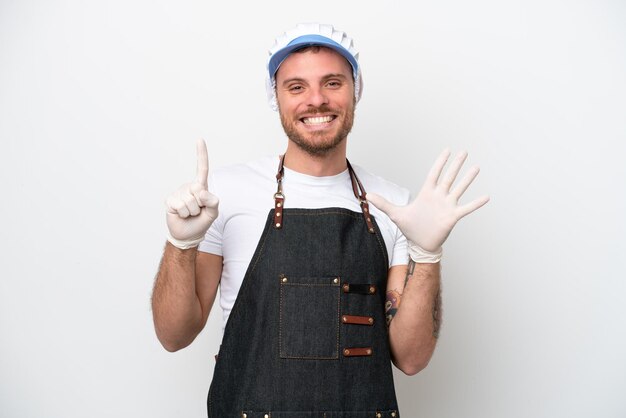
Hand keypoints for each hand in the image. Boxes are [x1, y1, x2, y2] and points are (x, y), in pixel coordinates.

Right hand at [165, 139, 218, 248]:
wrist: (187, 234)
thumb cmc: (201, 222)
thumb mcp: (213, 213)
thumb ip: (212, 202)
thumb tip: (200, 191)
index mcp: (200, 187)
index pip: (202, 169)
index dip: (201, 154)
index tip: (199, 139)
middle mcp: (189, 187)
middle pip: (198, 191)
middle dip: (200, 205)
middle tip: (198, 211)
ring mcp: (178, 193)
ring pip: (189, 201)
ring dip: (192, 211)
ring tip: (190, 214)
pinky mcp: (170, 200)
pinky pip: (180, 206)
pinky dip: (183, 213)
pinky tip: (181, 214)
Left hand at [367, 149, 488, 252]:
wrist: (420, 243)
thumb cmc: (410, 228)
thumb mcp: (395, 214)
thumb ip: (383, 203)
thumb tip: (367, 196)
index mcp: (427, 193)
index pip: (435, 173)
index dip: (440, 162)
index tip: (447, 150)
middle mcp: (439, 196)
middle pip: (449, 177)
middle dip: (456, 164)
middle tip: (464, 152)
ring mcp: (447, 205)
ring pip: (459, 189)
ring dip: (467, 179)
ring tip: (476, 168)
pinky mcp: (452, 216)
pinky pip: (466, 208)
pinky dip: (476, 203)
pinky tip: (486, 196)